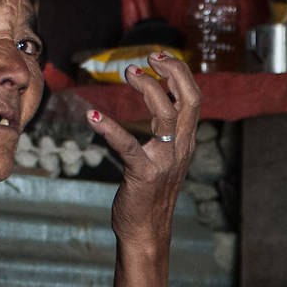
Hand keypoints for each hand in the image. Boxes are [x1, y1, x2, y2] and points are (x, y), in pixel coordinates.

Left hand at [84, 50, 201, 251]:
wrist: (146, 230)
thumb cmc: (150, 192)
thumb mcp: (165, 156)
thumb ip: (166, 131)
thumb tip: (159, 102)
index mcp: (185, 141)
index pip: (194, 97)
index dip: (180, 72)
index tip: (160, 57)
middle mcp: (180, 147)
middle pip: (189, 98)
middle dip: (172, 71)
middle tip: (148, 58)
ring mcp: (164, 160)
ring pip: (165, 113)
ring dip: (148, 88)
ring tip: (128, 73)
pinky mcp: (143, 173)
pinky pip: (127, 145)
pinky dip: (109, 128)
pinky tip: (93, 116)